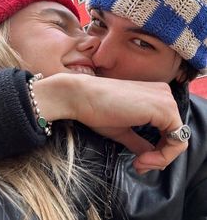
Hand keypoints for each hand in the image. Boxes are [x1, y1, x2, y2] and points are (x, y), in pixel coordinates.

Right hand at [33, 74, 187, 172]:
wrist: (81, 96)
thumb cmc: (97, 110)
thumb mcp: (123, 130)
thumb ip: (140, 141)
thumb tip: (149, 156)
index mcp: (154, 96)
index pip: (168, 130)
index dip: (158, 152)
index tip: (139, 163)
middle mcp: (164, 94)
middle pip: (175, 135)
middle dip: (160, 156)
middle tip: (140, 165)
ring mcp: (166, 100)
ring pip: (178, 139)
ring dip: (161, 158)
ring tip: (140, 163)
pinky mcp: (163, 108)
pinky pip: (177, 139)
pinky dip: (163, 156)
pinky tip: (143, 159)